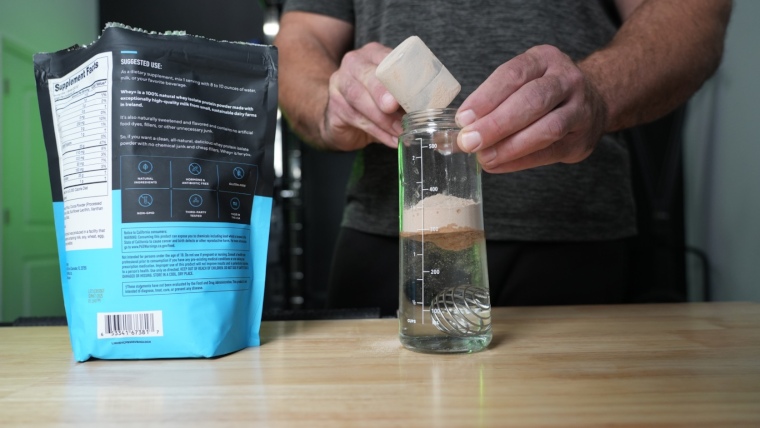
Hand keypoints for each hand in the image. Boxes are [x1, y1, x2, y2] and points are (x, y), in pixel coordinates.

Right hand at [321, 42, 403, 149]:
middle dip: (380, 91)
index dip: (397, 73)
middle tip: (392, 106)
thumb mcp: (394, 92)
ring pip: (358, 99)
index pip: (384, 58)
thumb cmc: (376, 102)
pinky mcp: (334, 108)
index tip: (411, 90)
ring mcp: (340, 85)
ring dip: (382, 118)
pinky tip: (391, 140)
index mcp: (373, 55)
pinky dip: (377, 132)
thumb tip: (439, 112)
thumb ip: (411, 95)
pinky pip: (356, 119)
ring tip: (400, 131)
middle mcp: (353, 65)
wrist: (344, 118)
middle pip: (365, 75)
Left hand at [455, 45, 607, 172]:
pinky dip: (520, 161)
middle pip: (532, 100)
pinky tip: (498, 164)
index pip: (513, 75)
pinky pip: (549, 152)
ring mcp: (580, 110)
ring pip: (547, 128)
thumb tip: (461, 127)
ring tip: (484, 156)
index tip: (463, 118)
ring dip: (510, 146)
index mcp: (545, 59)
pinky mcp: (581, 139)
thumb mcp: (523, 80)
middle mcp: (567, 80)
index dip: (486, 97)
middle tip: (470, 141)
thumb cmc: (544, 90)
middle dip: (497, 124)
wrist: (594, 101)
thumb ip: (494, 99)